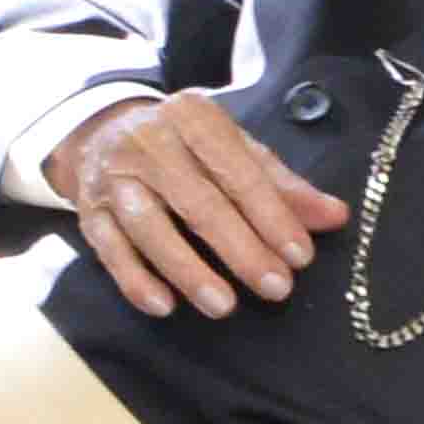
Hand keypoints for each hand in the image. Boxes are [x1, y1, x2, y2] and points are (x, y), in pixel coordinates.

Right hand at [51, 86, 349, 318]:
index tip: (299, 256)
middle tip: (276, 288)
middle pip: (197, 200)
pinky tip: (164, 306)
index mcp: (192, 117)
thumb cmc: (184, 147)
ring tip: (224, 306)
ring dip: (187, 269)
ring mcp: (114, 178)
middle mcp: (148, 142)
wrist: (101, 133)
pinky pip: (110, 250)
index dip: (271, 213)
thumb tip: (334, 217)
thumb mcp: (233, 150)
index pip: (237, 168)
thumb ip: (282, 185)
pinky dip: (135, 279)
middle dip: (240, 248)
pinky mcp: (89, 213)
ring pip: (150, 227)